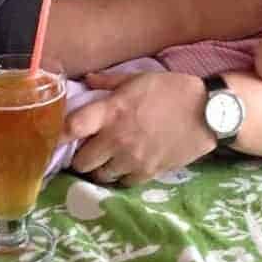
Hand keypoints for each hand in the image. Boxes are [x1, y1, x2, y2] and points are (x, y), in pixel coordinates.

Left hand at [63, 71, 215, 185]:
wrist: (207, 113)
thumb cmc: (172, 90)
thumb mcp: (139, 78)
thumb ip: (109, 82)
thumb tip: (88, 80)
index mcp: (112, 111)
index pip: (73, 127)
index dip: (58, 134)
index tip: (53, 138)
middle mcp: (117, 138)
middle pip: (81, 161)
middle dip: (80, 157)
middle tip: (86, 150)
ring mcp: (132, 159)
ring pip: (101, 176)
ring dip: (100, 169)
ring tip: (106, 160)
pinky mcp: (148, 173)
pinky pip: (123, 183)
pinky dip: (121, 176)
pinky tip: (126, 165)